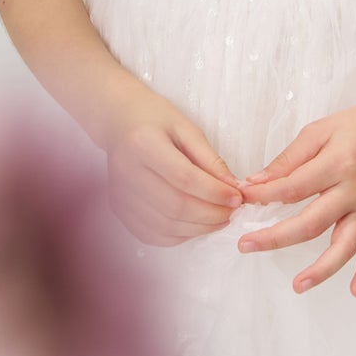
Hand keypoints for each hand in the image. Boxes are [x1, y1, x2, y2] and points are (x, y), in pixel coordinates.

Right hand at [103, 95, 242, 247]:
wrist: (118, 122)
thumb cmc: (155, 119)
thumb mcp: (187, 128)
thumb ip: (210, 159)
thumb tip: (232, 187)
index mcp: (143, 144)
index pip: (184, 178)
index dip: (214, 192)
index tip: (237, 197)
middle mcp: (126, 174)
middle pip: (175, 207)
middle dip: (210, 214)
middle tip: (232, 211)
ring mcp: (120, 196)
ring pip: (165, 226)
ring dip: (198, 228)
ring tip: (219, 219)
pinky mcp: (120, 211)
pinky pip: (152, 235)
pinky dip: (179, 236)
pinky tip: (196, 225)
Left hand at [235, 96, 355, 294]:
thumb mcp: (320, 130)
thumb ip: (289, 158)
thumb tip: (256, 182)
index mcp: (338, 164)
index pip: (293, 187)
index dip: (264, 195)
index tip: (242, 198)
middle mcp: (353, 191)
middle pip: (311, 223)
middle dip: (275, 237)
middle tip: (246, 245)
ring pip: (344, 245)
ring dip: (322, 269)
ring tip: (298, 285)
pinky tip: (355, 290)